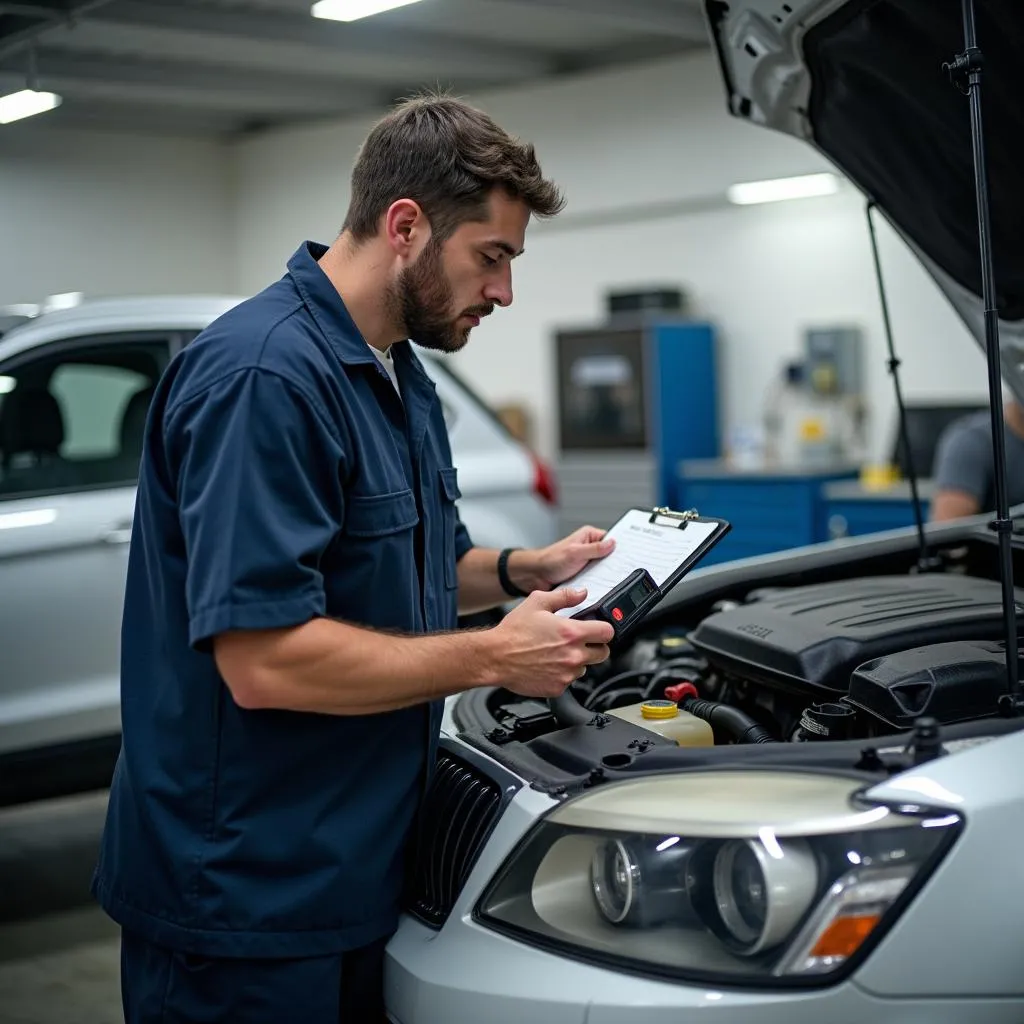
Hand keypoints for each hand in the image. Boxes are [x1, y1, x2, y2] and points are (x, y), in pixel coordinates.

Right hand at [487, 586, 614, 698]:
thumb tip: (581, 593)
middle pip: (603, 653)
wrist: (495, 657)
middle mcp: (573, 655)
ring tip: (557, 654)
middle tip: (579, 642)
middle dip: (594, 646)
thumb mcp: (537, 603)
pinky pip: (569, 681)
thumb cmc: (513, 632)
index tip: (597, 629)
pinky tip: (548, 665)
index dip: (603, 629)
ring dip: (577, 661)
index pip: (607, 632)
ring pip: (585, 668)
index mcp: (572, 633)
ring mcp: (567, 674)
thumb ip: (564, 596)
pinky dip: (562, 675)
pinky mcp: (558, 688)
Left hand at [510, 526, 614, 592]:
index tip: (630, 555)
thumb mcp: (575, 553)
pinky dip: (599, 583)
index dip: (621, 547)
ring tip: (612, 580)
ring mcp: (588, 561)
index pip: (612, 539)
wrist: (536, 576)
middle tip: (622, 570)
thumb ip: (594, 549)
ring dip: (606, 575)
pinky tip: (602, 587)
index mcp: (589, 536)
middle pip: (611, 555)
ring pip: (605, 569)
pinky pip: (597, 579)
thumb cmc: (550, 559)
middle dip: (615, 563)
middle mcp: (589, 547)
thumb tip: (612, 544)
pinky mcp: (585, 574)